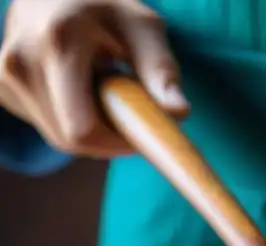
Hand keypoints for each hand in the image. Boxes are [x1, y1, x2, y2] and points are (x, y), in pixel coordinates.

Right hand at [0, 0, 187, 156]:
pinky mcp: (1, 88)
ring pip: (57, 137)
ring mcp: (4, 76)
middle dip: (106, 137)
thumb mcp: (143, 29)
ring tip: (99, 87)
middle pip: (69, 140)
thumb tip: (178, 113)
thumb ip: (161, 71)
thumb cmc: (107, 8)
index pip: (83, 130)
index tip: (140, 130)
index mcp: (58, 44)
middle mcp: (20, 61)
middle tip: (125, 107)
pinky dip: (67, 118)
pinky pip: (44, 126)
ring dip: (88, 127)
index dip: (118, 143)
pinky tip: (74, 87)